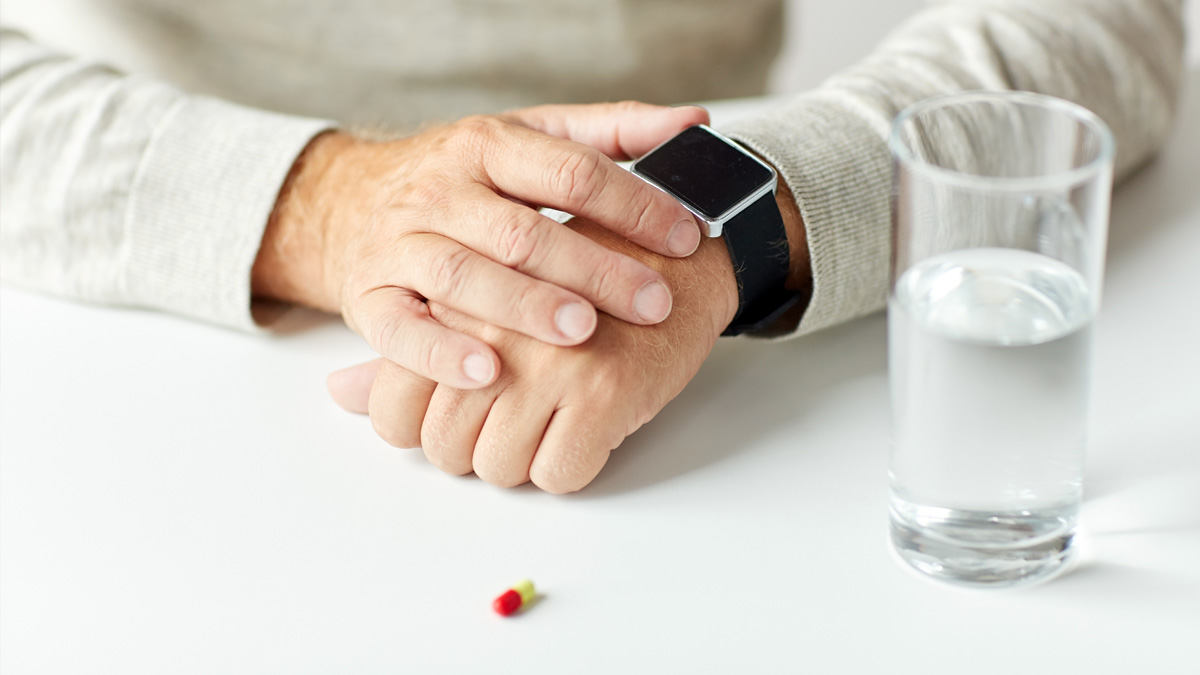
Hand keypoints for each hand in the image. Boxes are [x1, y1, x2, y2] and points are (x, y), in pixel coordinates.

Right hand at [252, 102, 709, 388]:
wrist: (343, 203)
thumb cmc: (457, 177)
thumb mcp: (526, 138)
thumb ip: (609, 133)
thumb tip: (691, 122)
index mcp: (487, 146)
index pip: (570, 172)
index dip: (633, 204)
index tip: (686, 237)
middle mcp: (441, 191)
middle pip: (523, 231)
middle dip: (593, 268)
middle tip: (651, 301)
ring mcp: (401, 245)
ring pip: (464, 276)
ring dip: (524, 306)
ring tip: (581, 332)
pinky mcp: (370, 297)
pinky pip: (401, 329)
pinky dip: (441, 353)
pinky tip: (487, 374)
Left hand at [328, 218, 740, 492]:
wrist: (680, 257)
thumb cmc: (578, 279)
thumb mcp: (486, 297)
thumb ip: (412, 347)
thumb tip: (339, 393)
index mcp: (456, 299)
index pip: (394, 406)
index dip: (420, 427)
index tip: (457, 417)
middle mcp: (493, 328)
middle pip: (442, 446)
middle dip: (473, 448)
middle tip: (513, 421)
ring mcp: (550, 362)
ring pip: (498, 468)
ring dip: (523, 460)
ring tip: (551, 422)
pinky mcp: (606, 391)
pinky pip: (560, 475)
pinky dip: (572, 466)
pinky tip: (589, 428)